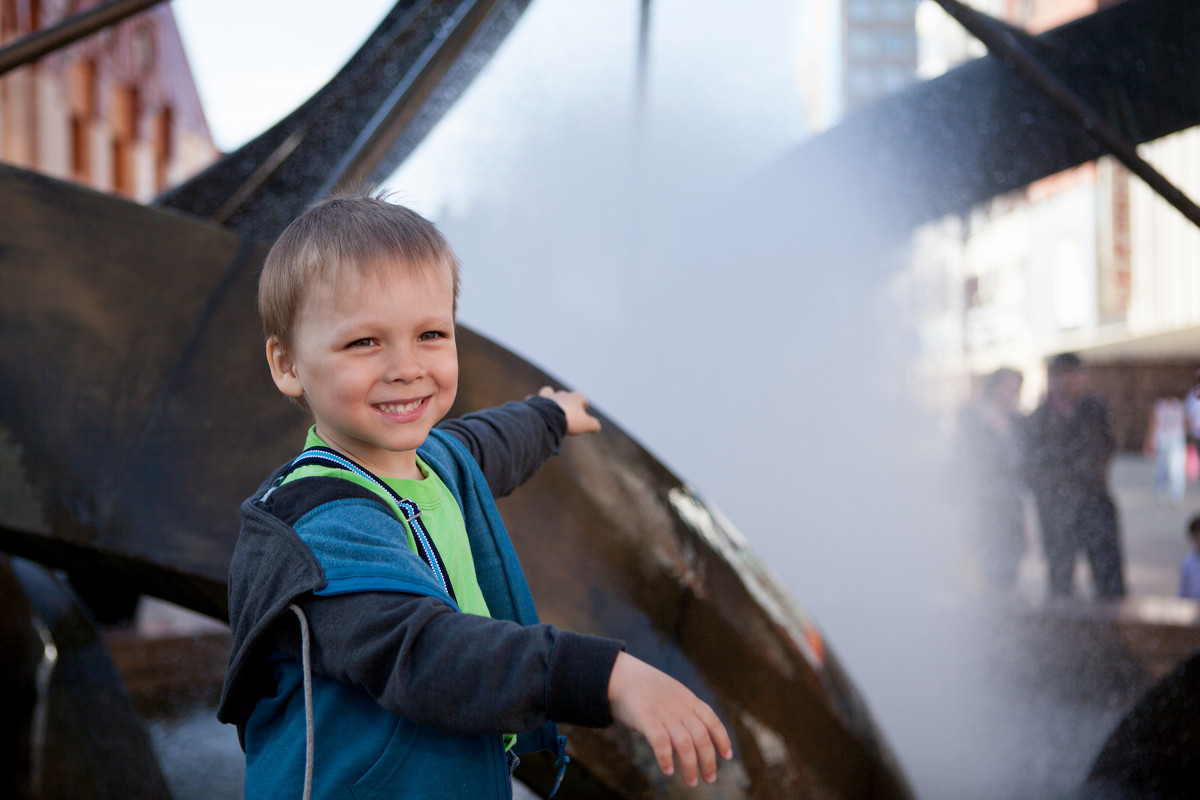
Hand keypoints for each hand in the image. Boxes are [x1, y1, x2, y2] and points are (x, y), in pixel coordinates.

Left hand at [537, 386, 601, 434]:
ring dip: (549, 397)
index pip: (581, 397)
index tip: (584, 407)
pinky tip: (533, 409)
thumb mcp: (586, 424)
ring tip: (549, 405)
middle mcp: (561, 395)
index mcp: (574, 398)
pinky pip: (533, 399)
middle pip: (565, 395)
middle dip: (566, 401)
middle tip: (567, 412)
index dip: (583, 402)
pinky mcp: (535, 402)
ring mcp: (547, 397)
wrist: (548, 417)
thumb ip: (593, 425)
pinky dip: (533, 403)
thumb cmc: (570, 419)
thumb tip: (596, 427)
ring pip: (548, 392)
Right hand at [607, 652, 732, 785]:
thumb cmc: (645, 688)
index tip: (727, 756)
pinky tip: (668, 771)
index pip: (712, 721)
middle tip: (709, 779)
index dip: (722, 739)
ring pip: (685, 744)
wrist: (620, 675)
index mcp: (688, 700)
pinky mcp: (646, 719)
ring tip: (691, 782)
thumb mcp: (672, 693)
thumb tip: (693, 734)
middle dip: (708, 761)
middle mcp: (680, 707)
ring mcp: (664, 713)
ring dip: (690, 766)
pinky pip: (660, 742)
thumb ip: (683, 710)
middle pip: (702, 738)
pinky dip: (666, 758)